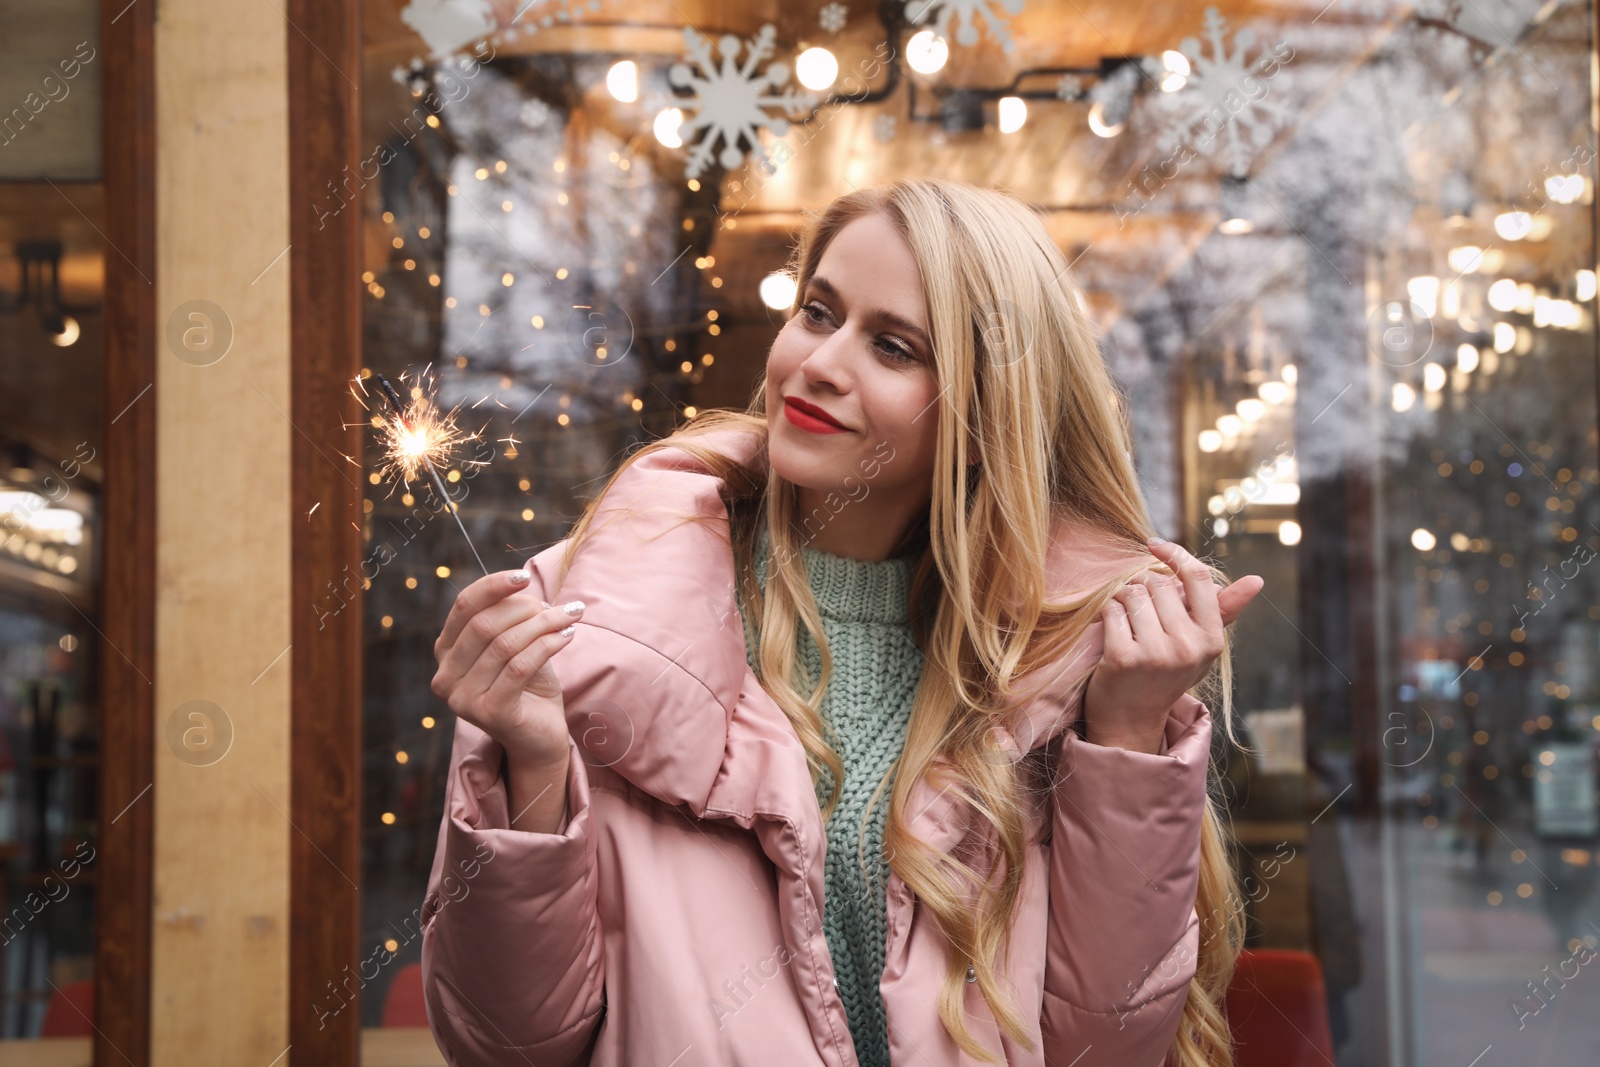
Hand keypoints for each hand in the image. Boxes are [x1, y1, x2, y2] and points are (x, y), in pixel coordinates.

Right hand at [430, 566, 584, 767]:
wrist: (539, 737)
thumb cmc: (527, 686)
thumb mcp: (515, 644)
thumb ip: (510, 618)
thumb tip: (522, 586)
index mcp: (445, 652)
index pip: (464, 606)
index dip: (493, 586)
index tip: (524, 576)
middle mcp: (445, 677)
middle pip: (484, 624)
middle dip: (526, 608)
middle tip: (560, 608)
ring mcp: (462, 699)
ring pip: (505, 644)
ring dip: (545, 624)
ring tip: (570, 617)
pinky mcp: (489, 713)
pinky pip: (520, 667)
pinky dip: (547, 645)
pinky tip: (567, 636)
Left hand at [1080, 538, 1263, 753]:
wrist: (1131, 718)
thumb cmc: (1166, 673)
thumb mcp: (1200, 645)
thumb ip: (1223, 609)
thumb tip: (1257, 579)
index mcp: (1210, 639)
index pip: (1197, 578)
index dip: (1175, 554)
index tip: (1154, 544)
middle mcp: (1188, 646)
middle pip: (1156, 584)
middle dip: (1141, 589)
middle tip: (1139, 616)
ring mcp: (1156, 653)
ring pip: (1131, 593)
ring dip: (1122, 601)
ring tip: (1127, 626)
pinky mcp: (1124, 658)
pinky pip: (1111, 610)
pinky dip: (1106, 615)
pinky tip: (1111, 635)